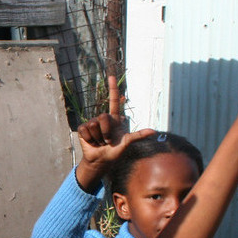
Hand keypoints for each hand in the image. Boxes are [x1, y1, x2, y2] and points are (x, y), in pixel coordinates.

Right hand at [74, 73, 154, 190]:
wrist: (101, 161)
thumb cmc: (115, 151)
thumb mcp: (127, 143)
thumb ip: (138, 136)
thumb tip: (154, 131)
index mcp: (114, 119)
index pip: (113, 100)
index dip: (112, 89)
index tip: (111, 76)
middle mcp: (102, 119)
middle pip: (104, 116)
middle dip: (106, 131)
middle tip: (107, 141)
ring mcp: (92, 123)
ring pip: (94, 124)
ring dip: (98, 137)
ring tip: (100, 142)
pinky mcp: (83, 129)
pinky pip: (85, 130)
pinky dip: (89, 138)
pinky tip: (91, 142)